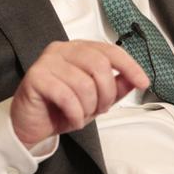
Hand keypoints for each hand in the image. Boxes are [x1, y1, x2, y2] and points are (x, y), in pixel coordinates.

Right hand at [10, 40, 148, 147]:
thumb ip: (115, 87)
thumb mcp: (95, 100)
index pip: (109, 50)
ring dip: (89, 107)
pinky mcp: (35, 77)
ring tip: (82, 115)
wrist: (30, 124)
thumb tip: (135, 79)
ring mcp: (46, 61)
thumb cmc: (61, 108)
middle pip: (98, 65)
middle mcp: (61, 49)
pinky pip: (66, 96)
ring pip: (84, 83)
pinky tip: (72, 119)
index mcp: (77, 49)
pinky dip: (75, 114)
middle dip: (106, 93)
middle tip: (101, 109)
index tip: (143, 82)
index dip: (129, 66)